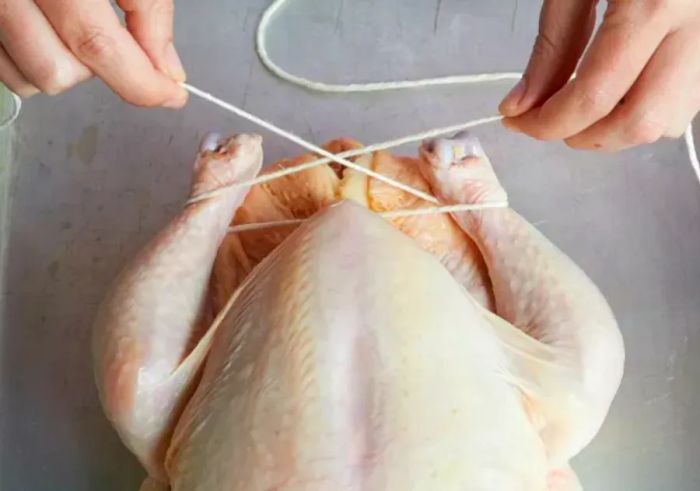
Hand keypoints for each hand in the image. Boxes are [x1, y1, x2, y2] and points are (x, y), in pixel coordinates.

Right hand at [0, 0, 186, 107]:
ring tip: (73, 28)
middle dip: (96, 69)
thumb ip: (148, 9)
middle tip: (111, 37)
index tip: (169, 94)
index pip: (98, 44)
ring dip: (62, 67)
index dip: (140, 83)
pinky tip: (45, 31)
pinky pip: (3, 67)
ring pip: (27, 76)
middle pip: (57, 71)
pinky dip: (30, 62)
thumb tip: (165, 69)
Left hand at [499, 0, 699, 150]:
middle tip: (549, 121)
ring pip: (668, 121)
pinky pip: (683, 102)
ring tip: (581, 103)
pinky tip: (615, 88)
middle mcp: (698, 26)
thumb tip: (520, 107)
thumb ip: (550, 47)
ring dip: (615, 129)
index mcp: (656, 3)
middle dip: (585, 136)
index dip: (547, 124)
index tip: (517, 122)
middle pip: (640, 122)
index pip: (593, 96)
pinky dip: (642, 110)